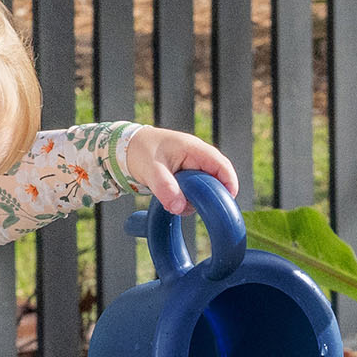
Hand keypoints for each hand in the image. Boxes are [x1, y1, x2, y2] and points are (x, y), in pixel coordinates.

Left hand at [122, 126, 238, 212]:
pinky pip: (195, 191)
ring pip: (206, 188)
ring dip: (194, 200)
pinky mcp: (187, 177)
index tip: (227, 202)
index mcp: (194, 148)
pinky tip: (172, 199)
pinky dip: (187, 200)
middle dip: (208, 195)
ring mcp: (193, 167)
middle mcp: (198, 157)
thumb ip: (165, 188)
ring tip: (174, 201)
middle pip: (217, 179)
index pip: (221, 165)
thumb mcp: (151, 170)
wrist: (127, 148)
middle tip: (192, 206)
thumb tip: (178, 208)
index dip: (229, 183)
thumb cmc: (140, 151)